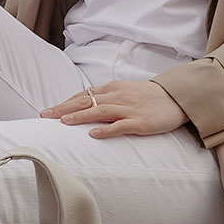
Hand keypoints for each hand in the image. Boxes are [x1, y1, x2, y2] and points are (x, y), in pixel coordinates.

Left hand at [40, 78, 187, 138]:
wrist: (177, 97)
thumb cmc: (149, 97)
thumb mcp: (125, 92)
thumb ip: (106, 97)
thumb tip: (85, 105)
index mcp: (113, 89)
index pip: (84, 95)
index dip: (65, 103)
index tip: (48, 111)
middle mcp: (118, 96)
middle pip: (86, 102)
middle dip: (64, 109)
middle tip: (46, 116)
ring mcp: (129, 109)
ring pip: (99, 111)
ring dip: (80, 117)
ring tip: (63, 123)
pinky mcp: (140, 122)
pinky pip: (120, 125)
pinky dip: (106, 130)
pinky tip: (93, 134)